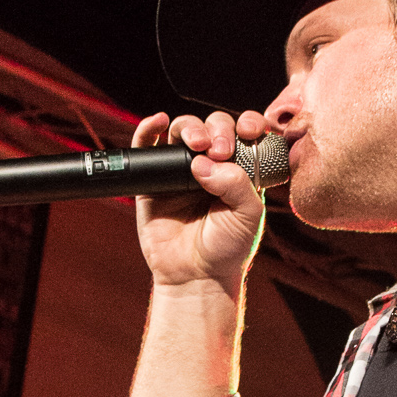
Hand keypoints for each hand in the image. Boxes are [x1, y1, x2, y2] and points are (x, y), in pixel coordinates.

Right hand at [132, 110, 271, 292]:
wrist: (196, 275)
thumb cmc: (228, 247)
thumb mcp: (248, 214)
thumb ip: (237, 183)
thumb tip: (205, 162)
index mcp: (239, 169)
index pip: (244, 133)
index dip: (248, 124)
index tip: (249, 131)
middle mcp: (211, 164)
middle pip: (212, 127)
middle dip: (218, 130)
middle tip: (219, 149)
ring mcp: (181, 171)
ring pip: (182, 131)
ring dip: (190, 128)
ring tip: (196, 144)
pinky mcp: (154, 181)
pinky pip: (147, 147)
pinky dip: (148, 128)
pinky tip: (157, 121)